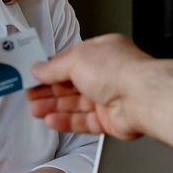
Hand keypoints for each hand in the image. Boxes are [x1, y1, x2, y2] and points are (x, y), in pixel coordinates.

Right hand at [26, 34, 151, 138]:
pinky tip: (51, 120)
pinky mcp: (110, 119)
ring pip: (76, 103)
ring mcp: (109, 97)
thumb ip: (54, 67)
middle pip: (72, 83)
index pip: (71, 59)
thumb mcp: (77, 60)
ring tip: (34, 109)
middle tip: (30, 94)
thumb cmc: (120, 71)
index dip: (51, 68)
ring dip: (54, 106)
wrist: (143, 98)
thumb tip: (39, 69)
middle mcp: (107, 74)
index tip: (34, 75)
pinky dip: (66, 121)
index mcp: (102, 52)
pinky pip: (84, 121)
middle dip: (49, 90)